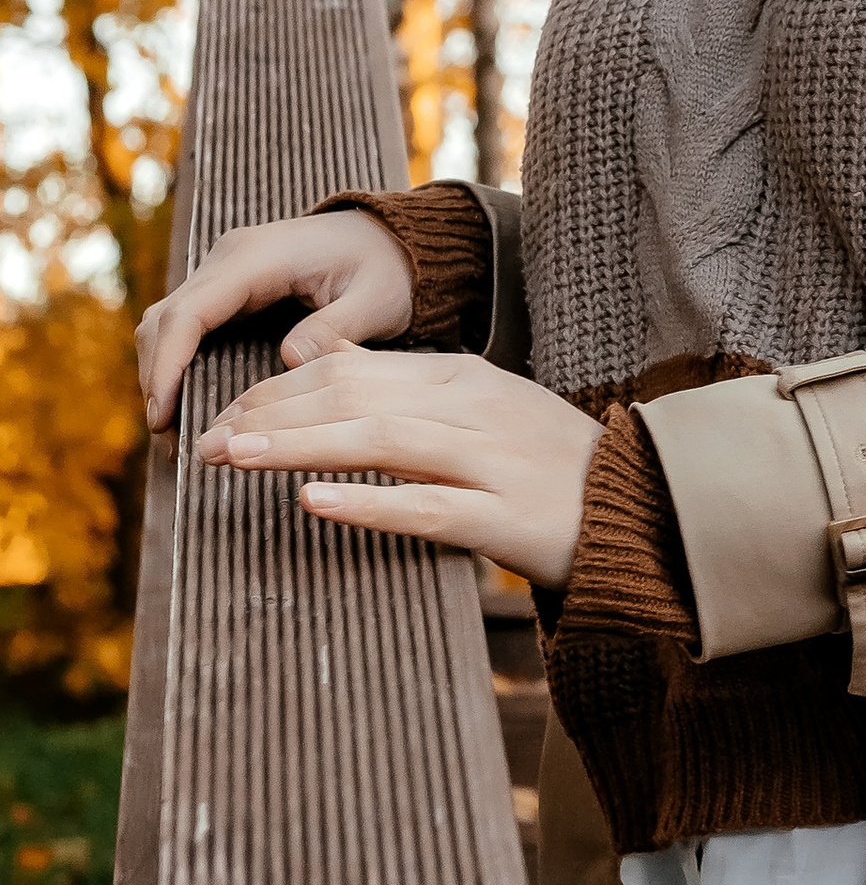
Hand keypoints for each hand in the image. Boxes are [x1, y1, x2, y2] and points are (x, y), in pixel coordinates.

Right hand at [136, 209, 414, 432]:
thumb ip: (335, 328)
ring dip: (162, 373)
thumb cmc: (389, 267)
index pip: (190, 312)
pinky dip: (178, 364)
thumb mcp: (377, 298)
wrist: (393, 237)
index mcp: (257, 257)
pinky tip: (188, 402)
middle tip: (168, 440)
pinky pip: (189, 326)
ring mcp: (226, 271)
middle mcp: (229, 259)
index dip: (167, 366)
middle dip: (157, 379)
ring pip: (169, 323)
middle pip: (165, 319)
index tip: (163, 416)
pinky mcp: (231, 288)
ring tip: (173, 432)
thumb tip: (288, 359)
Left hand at [194, 348, 605, 589]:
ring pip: (379, 441)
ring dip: (297, 448)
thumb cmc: (550, 463)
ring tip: (233, 458)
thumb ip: (413, 388)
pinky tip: (312, 504)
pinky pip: (425, 508)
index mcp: (462, 376)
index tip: (225, 415)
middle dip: (269, 416)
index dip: (278, 390)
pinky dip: (365, 504)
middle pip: (352, 396)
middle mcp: (472, 409)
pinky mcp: (502, 518)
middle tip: (206, 440)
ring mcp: (488, 462)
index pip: (351, 368)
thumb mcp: (484, 406)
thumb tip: (328, 366)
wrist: (641, 508)